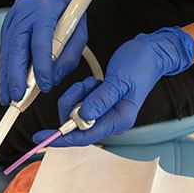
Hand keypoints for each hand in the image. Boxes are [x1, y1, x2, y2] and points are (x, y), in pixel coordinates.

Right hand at [0, 0, 85, 104]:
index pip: (40, 43)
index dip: (41, 67)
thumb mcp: (79, 33)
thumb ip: (69, 57)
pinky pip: (4, 51)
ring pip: (6, 53)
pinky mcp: (6, 26)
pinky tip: (7, 85)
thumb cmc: (69, 13)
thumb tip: (51, 81)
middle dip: (15, 77)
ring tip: (8, 97)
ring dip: (6, 77)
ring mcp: (12, 19)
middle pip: (16, 49)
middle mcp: (24, 13)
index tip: (43, 87)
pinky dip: (6, 70)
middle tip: (17, 97)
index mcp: (45, 10)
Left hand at [33, 27, 193, 146]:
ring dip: (77, 95)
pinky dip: (81, 91)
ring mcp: (104, 112)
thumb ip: (101, 99)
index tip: (43, 137)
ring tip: (93, 82)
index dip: (62, 138)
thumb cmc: (141, 65)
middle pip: (75, 124)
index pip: (85, 136)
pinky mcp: (100, 103)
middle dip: (71, 104)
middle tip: (82, 87)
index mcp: (118, 120)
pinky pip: (79, 102)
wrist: (150, 53)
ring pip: (75, 111)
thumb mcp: (119, 81)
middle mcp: (110, 120)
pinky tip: (95, 82)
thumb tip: (83, 116)